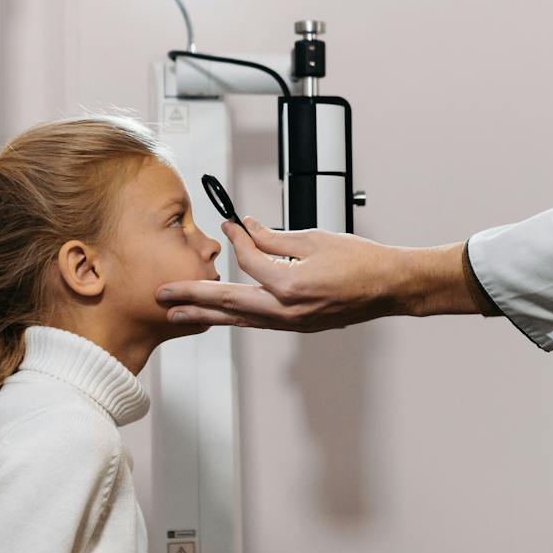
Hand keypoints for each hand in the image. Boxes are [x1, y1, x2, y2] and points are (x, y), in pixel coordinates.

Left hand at [155, 219, 474, 329]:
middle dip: (192, 297)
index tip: (227, 226)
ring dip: (206, 314)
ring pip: (239, 319)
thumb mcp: (314, 239)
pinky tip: (221, 315)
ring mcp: (292, 323)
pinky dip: (235, 317)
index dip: (234, 241)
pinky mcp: (297, 326)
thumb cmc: (362, 261)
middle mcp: (287, 310)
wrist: (390, 286)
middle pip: (227, 303)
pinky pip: (257, 321)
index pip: (247, 262)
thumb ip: (273, 236)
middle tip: (162, 296)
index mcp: (290, 285)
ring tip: (178, 314)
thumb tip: (244, 228)